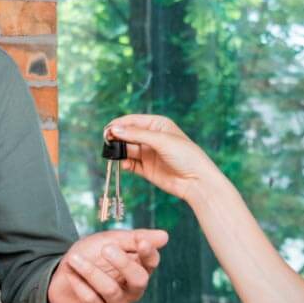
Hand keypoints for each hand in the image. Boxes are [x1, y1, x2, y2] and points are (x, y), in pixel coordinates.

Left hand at [46, 229, 168, 302]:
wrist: (61, 276)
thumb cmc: (91, 256)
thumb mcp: (110, 240)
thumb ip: (134, 238)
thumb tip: (165, 236)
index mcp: (138, 268)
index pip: (151, 262)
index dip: (148, 253)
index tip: (142, 242)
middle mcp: (132, 289)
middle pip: (139, 280)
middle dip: (123, 264)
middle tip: (106, 249)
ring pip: (111, 289)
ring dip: (91, 272)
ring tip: (74, 258)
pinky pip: (92, 300)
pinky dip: (79, 284)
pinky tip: (70, 274)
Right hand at [104, 114, 224, 201]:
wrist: (196, 181)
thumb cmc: (185, 156)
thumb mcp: (161, 140)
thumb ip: (136, 135)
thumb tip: (114, 130)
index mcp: (157, 125)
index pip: (132, 121)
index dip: (119, 124)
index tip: (107, 130)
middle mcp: (152, 138)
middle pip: (127, 135)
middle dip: (117, 138)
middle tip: (107, 142)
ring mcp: (149, 154)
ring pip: (127, 149)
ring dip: (120, 151)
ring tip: (115, 154)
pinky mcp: (147, 169)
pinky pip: (131, 164)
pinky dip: (125, 164)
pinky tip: (124, 164)